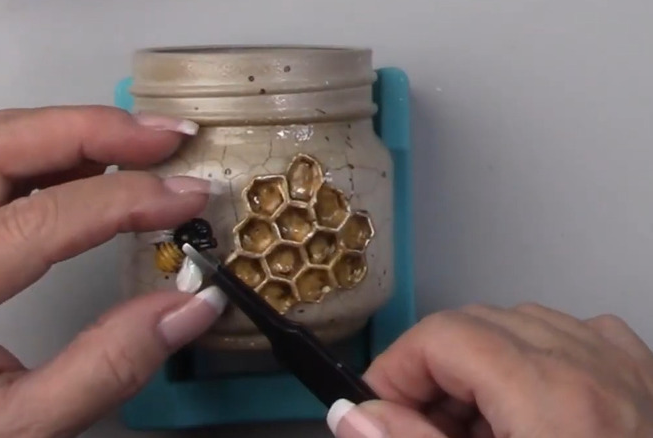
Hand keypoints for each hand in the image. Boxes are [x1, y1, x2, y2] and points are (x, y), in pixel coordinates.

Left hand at [0, 106, 225, 436]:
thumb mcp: (21, 431)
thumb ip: (108, 368)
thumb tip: (188, 306)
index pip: (33, 223)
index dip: (121, 200)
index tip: (183, 197)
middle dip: (89, 131)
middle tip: (160, 140)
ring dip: (56, 128)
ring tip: (127, 142)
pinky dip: (30, 146)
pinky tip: (76, 164)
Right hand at [327, 303, 652, 436]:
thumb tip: (355, 416)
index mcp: (550, 398)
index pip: (440, 336)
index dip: (395, 369)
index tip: (378, 409)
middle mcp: (592, 367)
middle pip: (475, 325)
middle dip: (432, 373)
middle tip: (419, 429)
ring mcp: (624, 367)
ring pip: (520, 325)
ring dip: (480, 368)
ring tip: (475, 431)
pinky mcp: (642, 378)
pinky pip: (572, 336)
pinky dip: (534, 361)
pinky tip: (528, 408)